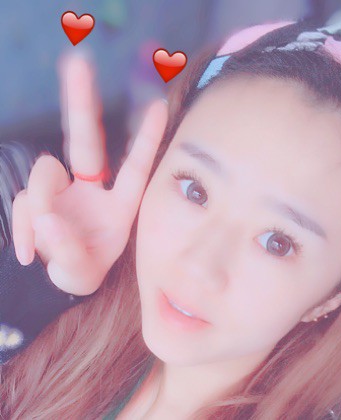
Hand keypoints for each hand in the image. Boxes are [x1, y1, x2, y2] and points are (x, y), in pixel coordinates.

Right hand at [12, 53, 167, 294]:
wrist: (61, 277)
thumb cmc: (84, 270)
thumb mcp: (82, 269)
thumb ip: (67, 250)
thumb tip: (46, 218)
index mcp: (120, 205)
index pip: (134, 167)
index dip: (145, 138)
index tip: (157, 105)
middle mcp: (92, 190)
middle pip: (85, 140)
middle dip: (80, 103)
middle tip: (77, 64)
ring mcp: (63, 190)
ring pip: (44, 175)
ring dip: (39, 206)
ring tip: (42, 247)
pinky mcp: (39, 196)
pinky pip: (24, 199)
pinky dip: (22, 225)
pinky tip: (27, 252)